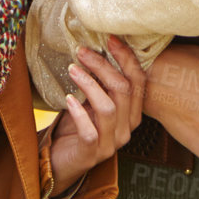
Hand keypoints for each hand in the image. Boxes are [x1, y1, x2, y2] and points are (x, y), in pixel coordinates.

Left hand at [47, 36, 146, 186]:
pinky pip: (89, 132)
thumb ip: (101, 82)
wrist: (59, 159)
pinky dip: (79, 113)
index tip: (110, 39)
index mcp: (132, 114)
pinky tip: (68, 99)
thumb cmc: (77, 125)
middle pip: (123, 90)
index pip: (139, 82)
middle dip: (103, 66)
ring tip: (72, 70)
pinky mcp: (91, 155)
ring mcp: (110, 144)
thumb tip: (96, 47)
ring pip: (108, 108)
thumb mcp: (93, 100)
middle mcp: (126, 130)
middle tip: (83, 52)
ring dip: (89, 84)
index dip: (126, 58)